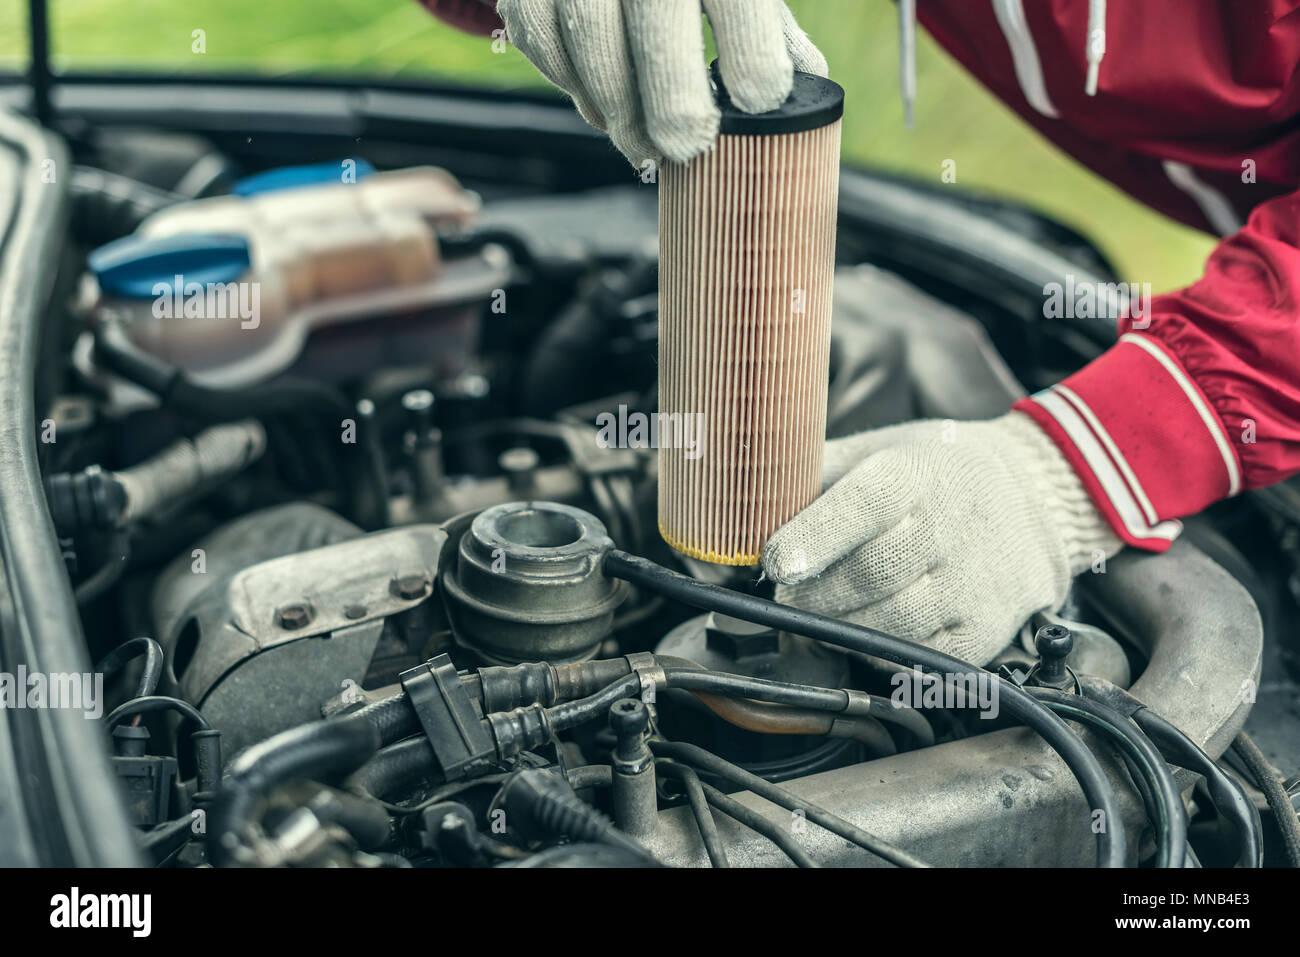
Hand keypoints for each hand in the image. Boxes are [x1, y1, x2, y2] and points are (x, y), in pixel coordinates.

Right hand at [496, 0, 826, 165]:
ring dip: (617, 109)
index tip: (760, 102)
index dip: (752, 53)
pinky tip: (601, 104)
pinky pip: (542, 40)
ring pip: (588, 38)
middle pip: (655, 15)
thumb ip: (769, 25)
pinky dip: (571, 83)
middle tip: (686, 148)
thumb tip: (810, 91)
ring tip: (641, 146)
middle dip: (671, 96)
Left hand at [761, 413, 1121, 665]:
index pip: (865, 506)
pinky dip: (878, 651)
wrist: (1039, 498)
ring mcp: (972, 586)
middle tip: (783, 593)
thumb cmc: (940, 473)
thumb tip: (742, 497)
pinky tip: (861, 630)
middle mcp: (951, 530)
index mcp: (917, 475)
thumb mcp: (882, 449)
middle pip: (868, 576)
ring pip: (889, 624)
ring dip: (837, 627)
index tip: (776, 560)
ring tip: (815, 614)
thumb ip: (815, 472)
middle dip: (811, 594)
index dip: (816, 536)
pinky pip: (918, 658)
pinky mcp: (984, 631)